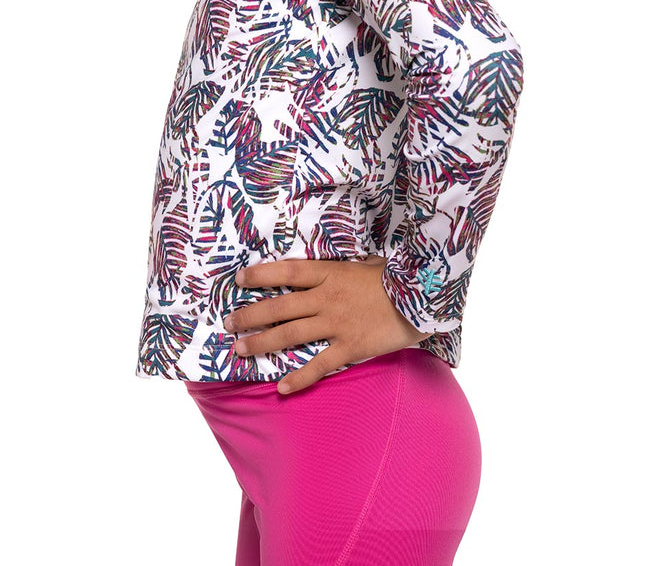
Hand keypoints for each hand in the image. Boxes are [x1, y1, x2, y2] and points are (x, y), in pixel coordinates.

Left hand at [225, 255, 431, 395]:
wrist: (423, 298)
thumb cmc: (396, 277)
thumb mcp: (367, 262)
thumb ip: (344, 268)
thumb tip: (329, 266)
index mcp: (330, 273)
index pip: (287, 272)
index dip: (260, 275)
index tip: (239, 279)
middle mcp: (326, 298)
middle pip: (279, 306)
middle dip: (250, 315)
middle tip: (229, 323)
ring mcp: (337, 324)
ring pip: (290, 334)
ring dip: (262, 343)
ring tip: (240, 350)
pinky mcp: (350, 347)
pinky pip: (319, 365)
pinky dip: (299, 378)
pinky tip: (281, 388)